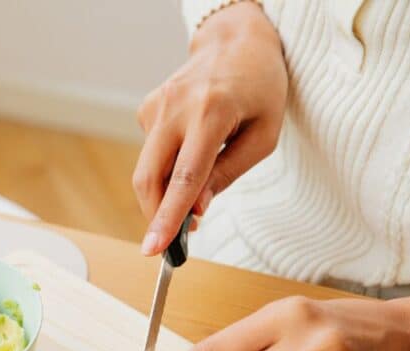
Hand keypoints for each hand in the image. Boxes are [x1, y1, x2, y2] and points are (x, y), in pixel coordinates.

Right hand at [134, 1, 287, 255]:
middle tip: (171, 241)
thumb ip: (228, 174)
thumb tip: (196, 209)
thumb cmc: (259, 90)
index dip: (168, 217)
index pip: (184, 177)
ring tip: (193, 192)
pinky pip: (151, 153)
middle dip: (156, 215)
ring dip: (164, 192)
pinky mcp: (146, 109)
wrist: (236, 43)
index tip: (154, 248)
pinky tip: (190, 148)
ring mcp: (156, 106)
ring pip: (147, 170)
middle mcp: (176, 108)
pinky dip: (167, 166)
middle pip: (149, 178)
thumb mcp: (263, 135)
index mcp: (211, 112)